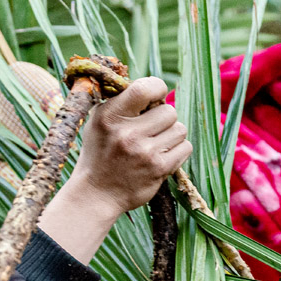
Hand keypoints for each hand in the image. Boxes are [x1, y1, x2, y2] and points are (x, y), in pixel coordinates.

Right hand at [67, 77, 192, 217]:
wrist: (96, 194)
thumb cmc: (100, 153)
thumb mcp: (98, 121)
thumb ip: (121, 101)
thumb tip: (152, 86)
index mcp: (110, 116)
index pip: (145, 88)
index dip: (157, 88)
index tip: (155, 96)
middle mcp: (127, 133)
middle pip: (169, 111)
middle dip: (164, 118)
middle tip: (152, 128)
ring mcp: (145, 152)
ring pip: (180, 129)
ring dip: (171, 135)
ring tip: (155, 143)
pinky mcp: (159, 169)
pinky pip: (185, 148)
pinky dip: (177, 151)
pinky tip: (162, 156)